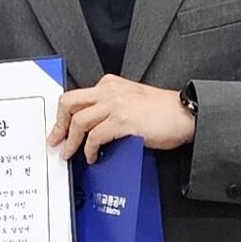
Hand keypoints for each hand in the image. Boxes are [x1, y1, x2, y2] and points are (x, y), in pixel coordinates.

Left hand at [48, 74, 194, 162]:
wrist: (185, 114)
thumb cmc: (162, 111)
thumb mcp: (131, 99)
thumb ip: (109, 107)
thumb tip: (90, 129)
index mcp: (109, 84)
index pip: (76, 96)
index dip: (63, 115)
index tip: (58, 129)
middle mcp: (109, 91)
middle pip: (69, 103)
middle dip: (59, 124)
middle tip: (55, 141)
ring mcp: (115, 105)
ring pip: (78, 121)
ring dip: (71, 141)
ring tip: (69, 154)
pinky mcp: (123, 121)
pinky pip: (95, 136)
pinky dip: (89, 149)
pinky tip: (92, 157)